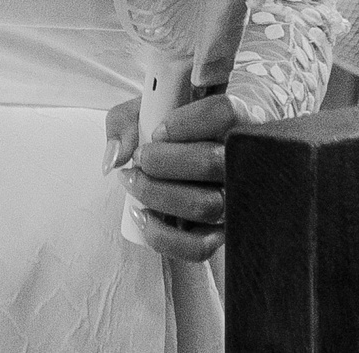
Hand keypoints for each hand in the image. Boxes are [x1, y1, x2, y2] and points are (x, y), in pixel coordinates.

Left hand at [107, 91, 236, 261]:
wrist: (180, 163)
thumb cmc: (167, 132)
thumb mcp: (143, 114)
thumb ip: (125, 122)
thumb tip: (118, 155)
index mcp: (233, 120)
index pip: (225, 112)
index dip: (185, 122)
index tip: (157, 129)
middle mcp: (241, 161)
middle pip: (212, 162)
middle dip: (162, 161)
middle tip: (139, 157)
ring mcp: (235, 201)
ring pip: (206, 205)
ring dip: (157, 194)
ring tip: (132, 180)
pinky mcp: (221, 233)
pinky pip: (199, 247)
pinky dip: (162, 236)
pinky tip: (141, 215)